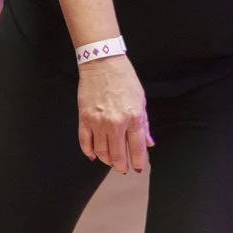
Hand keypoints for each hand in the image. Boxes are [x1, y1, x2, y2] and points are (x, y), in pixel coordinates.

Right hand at [76, 55, 151, 172]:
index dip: (138, 161)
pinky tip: (93, 155)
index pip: (137, 148)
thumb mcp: (140, 100)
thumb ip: (144, 124)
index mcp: (133, 118)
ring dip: (106, 160)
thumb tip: (148, 143)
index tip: (138, 167)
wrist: (102, 63)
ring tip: (110, 161)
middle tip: (123, 168)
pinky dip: (89, 151)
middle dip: (121, 165)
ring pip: (101, 151)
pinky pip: (85, 142)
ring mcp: (98, 122)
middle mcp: (115, 123)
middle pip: (118, 154)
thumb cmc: (124, 79)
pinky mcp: (84, 119)